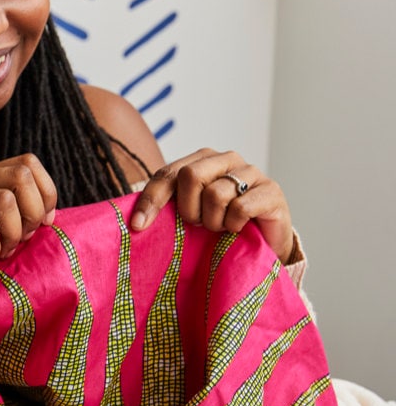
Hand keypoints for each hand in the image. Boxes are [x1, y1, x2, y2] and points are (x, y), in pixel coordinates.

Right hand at [0, 154, 56, 328]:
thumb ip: (18, 215)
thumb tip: (50, 214)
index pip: (26, 163)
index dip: (45, 192)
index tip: (42, 222)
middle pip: (20, 175)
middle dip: (33, 211)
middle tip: (22, 239)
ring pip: (5, 200)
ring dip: (13, 233)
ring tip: (1, 252)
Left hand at [130, 148, 294, 262]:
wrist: (261, 246)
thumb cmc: (220, 228)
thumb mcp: (188, 216)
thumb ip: (166, 208)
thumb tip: (134, 221)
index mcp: (200, 160)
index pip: (167, 173)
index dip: (150, 200)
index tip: (138, 226)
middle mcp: (225, 159)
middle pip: (190, 175)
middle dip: (188, 209)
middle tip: (197, 225)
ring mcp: (251, 171)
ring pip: (215, 194)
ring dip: (213, 221)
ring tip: (220, 228)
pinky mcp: (271, 190)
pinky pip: (240, 207)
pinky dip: (234, 225)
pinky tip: (238, 228)